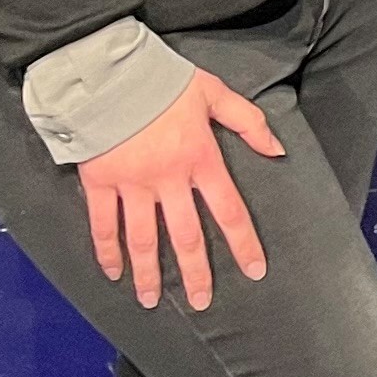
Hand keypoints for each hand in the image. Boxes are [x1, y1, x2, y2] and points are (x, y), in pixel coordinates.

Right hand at [78, 69, 281, 310]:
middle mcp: (168, 180)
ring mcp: (131, 184)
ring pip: (142, 240)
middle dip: (196, 273)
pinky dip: (105, 251)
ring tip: (151, 301)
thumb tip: (278, 151)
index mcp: (200, 160)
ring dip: (149, 274)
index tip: (254, 271)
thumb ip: (248, 122)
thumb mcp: (214, 93)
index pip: (229, 211)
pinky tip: (113, 274)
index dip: (244, 243)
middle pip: (185, 237)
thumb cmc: (164, 81)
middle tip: (202, 302)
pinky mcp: (99, 183)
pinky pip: (102, 224)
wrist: (108, 73)